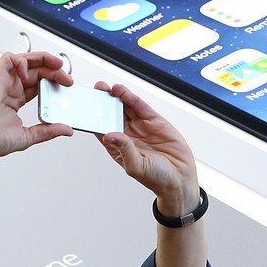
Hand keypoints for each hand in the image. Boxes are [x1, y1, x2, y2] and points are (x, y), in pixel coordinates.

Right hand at [0, 52, 73, 161]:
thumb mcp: (28, 136)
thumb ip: (47, 131)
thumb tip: (67, 129)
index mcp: (17, 100)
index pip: (40, 84)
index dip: (54, 82)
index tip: (67, 88)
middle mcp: (11, 89)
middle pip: (36, 70)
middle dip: (54, 71)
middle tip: (68, 79)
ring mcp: (4, 82)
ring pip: (26, 60)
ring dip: (43, 59)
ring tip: (58, 66)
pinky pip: (9, 59)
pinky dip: (22, 60)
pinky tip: (28, 72)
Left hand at [94, 82, 199, 214]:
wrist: (180, 178)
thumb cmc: (156, 178)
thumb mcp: (136, 166)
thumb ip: (123, 149)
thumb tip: (109, 135)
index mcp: (118, 147)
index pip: (102, 129)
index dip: (94, 118)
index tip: (86, 108)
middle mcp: (127, 135)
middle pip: (111, 114)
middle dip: (103, 102)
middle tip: (96, 91)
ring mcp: (140, 127)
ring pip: (125, 107)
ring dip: (116, 96)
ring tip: (107, 88)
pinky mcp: (154, 121)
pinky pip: (140, 106)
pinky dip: (131, 97)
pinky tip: (122, 91)